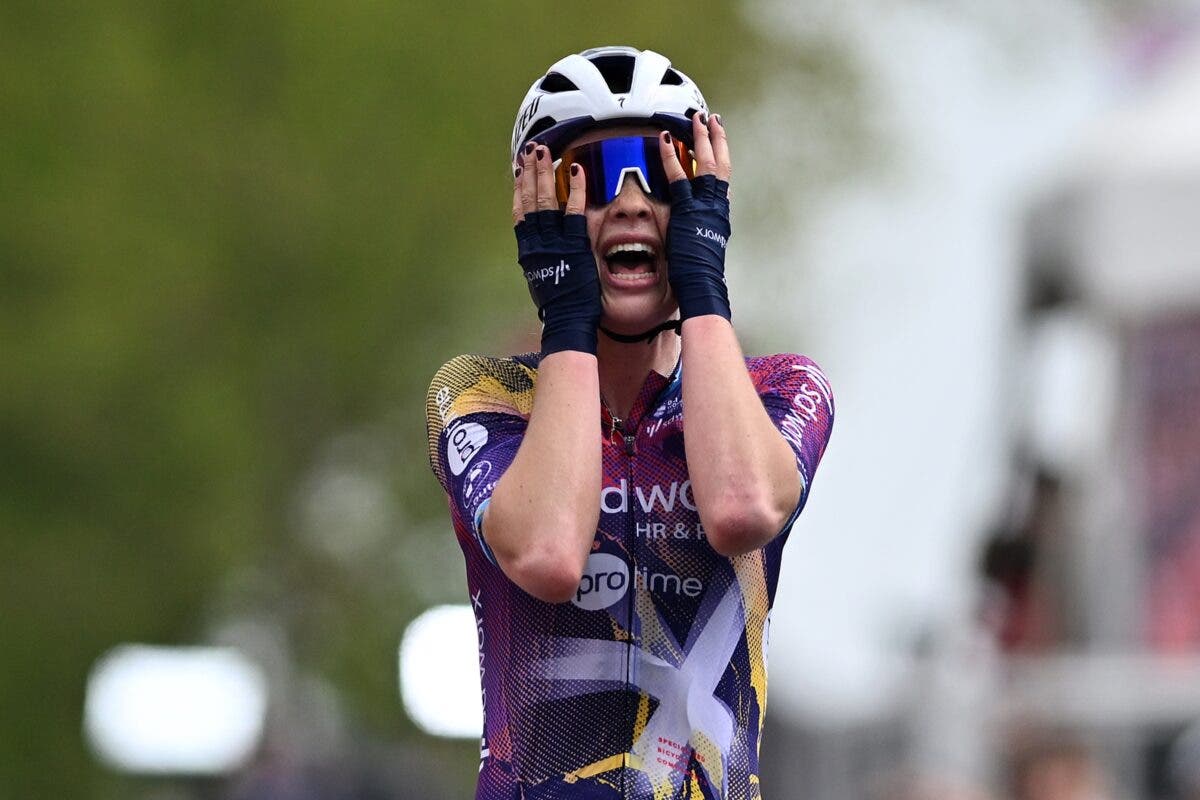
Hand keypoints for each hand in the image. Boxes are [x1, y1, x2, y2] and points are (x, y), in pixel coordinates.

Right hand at [511, 143, 601, 354]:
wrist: (566, 320)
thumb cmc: (558, 305)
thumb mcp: (542, 279)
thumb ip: (541, 260)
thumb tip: (540, 250)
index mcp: (528, 251)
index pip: (520, 213)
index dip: (519, 189)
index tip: (518, 169)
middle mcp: (536, 243)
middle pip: (530, 200)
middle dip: (530, 172)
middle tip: (531, 150)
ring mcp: (553, 242)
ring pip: (545, 200)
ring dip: (546, 173)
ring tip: (545, 151)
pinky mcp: (573, 244)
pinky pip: (573, 210)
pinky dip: (575, 189)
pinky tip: (577, 169)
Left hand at [659, 113, 731, 320]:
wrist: (702, 284)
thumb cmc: (701, 275)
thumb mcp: (706, 248)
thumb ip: (706, 230)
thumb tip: (705, 225)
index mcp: (721, 216)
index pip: (723, 181)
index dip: (722, 159)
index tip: (720, 141)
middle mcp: (717, 206)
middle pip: (721, 165)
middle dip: (717, 140)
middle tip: (712, 119)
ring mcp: (705, 206)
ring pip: (706, 163)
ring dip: (701, 138)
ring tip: (696, 119)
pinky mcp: (688, 210)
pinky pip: (679, 177)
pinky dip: (672, 157)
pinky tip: (667, 139)